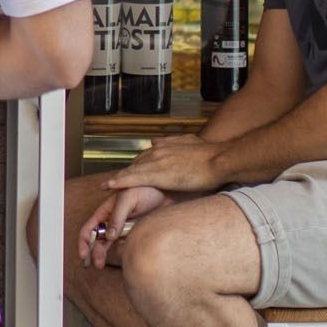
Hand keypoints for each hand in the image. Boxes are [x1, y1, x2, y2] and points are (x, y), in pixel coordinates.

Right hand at [80, 184, 166, 266]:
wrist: (168, 194)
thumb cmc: (146, 189)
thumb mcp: (129, 198)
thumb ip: (118, 216)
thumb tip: (110, 236)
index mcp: (106, 211)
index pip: (89, 228)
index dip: (84, 241)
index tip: (84, 254)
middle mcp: (113, 221)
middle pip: (99, 241)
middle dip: (96, 253)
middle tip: (98, 264)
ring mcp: (123, 229)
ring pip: (112, 246)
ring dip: (109, 254)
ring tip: (109, 262)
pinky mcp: (135, 234)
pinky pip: (127, 246)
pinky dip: (126, 250)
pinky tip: (129, 250)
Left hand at [110, 136, 226, 198]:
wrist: (220, 159)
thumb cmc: (212, 155)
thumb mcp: (191, 141)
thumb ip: (174, 141)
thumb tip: (158, 140)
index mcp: (167, 145)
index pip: (147, 155)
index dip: (139, 165)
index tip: (132, 171)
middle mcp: (158, 151)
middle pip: (136, 163)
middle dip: (128, 173)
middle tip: (117, 184)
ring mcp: (157, 161)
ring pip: (132, 170)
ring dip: (119, 178)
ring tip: (106, 186)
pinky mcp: (158, 174)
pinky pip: (134, 178)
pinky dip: (120, 181)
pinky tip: (109, 186)